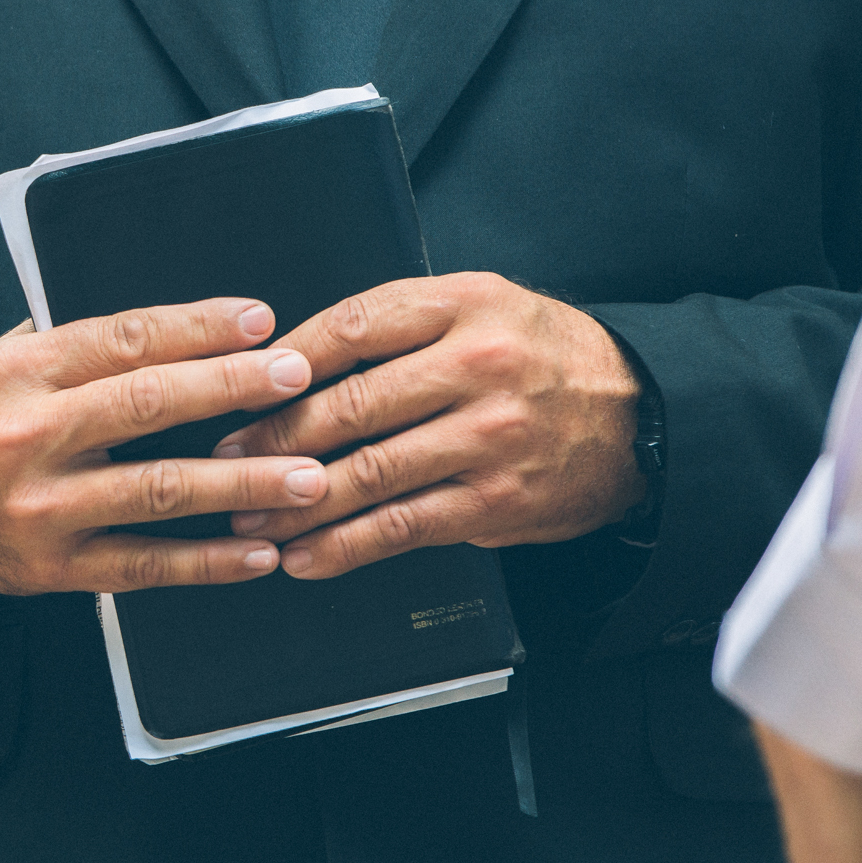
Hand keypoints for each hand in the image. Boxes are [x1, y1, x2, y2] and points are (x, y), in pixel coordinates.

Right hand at [0, 298, 329, 596]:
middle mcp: (24, 438)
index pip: (121, 340)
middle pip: (147, 407)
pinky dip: (206, 562)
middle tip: (299, 379)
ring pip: (156, 491)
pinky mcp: (51, 569)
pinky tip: (260, 554)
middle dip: (233, 390)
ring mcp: (39, 510)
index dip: (197, 328)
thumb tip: (177, 319)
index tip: (261, 321)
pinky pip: (143, 566)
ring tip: (310, 476)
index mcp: (14, 372)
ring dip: (242, 483)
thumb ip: (72, 341)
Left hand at [211, 274, 644, 580]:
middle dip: (272, 439)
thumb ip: (398, 325)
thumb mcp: (480, 306)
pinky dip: (344, 547)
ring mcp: (488, 437)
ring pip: (367, 473)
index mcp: (462, 305)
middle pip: (349, 404)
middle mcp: (477, 366)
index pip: (352, 326)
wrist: (639, 413)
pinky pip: (403, 526)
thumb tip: (293, 362)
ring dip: (294, 504)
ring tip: (246, 519)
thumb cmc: (541, 357)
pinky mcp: (495, 499)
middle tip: (222, 461)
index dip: (283, 362)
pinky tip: (305, 557)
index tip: (235, 387)